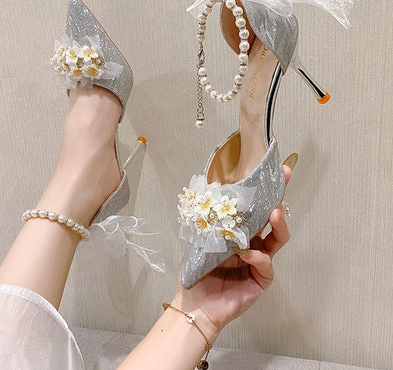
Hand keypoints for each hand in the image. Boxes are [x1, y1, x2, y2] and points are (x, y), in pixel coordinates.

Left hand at [172, 161, 293, 340]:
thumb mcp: (200, 241)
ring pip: (278, 240)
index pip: (254, 210)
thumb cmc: (195, 274)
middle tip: (283, 180)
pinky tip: (246, 254)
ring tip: (274, 214)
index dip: (264, 192)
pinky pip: (266, 265)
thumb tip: (214, 194)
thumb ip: (211, 223)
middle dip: (279, 199)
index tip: (275, 171)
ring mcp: (259, 262)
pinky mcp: (262, 280)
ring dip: (278, 225)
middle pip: (271, 221)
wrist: (194, 304)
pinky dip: (257, 258)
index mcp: (238, 234)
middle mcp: (252, 245)